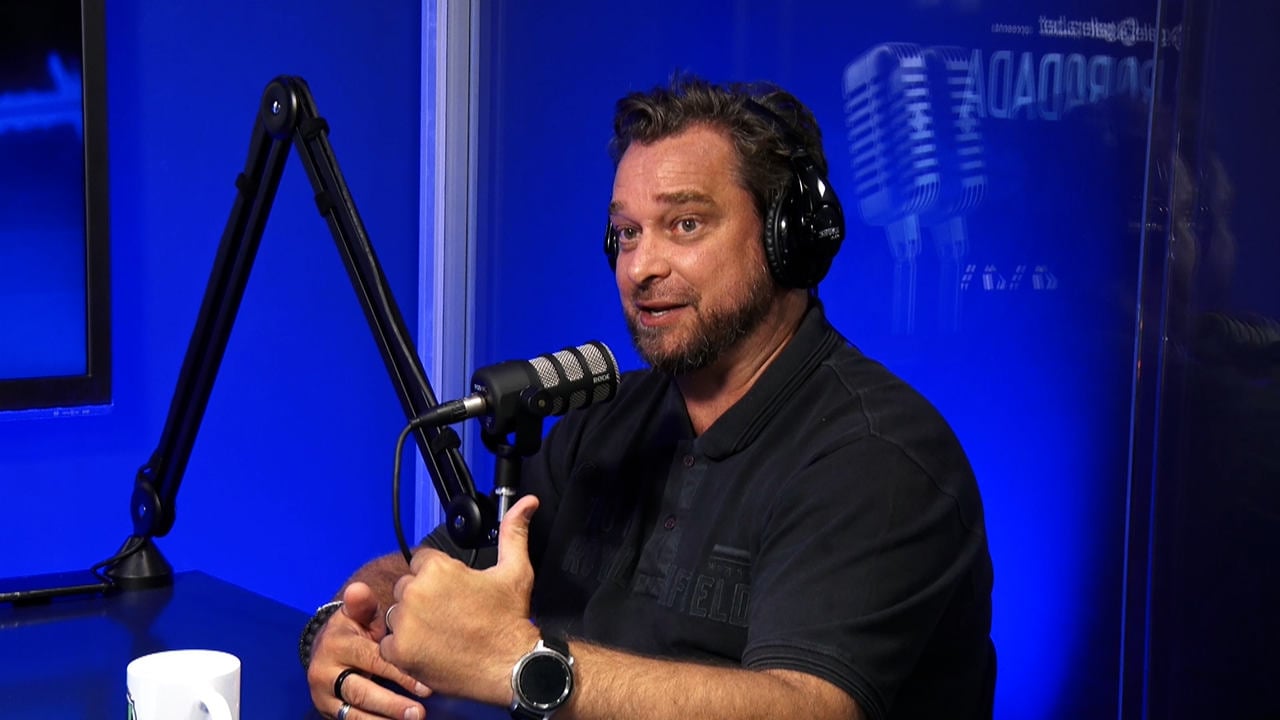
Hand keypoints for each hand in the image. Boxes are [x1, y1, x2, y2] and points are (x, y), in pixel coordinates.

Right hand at [307, 581, 431, 719]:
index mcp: (337, 644)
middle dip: (392, 704)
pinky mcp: (327, 711)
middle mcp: (325, 671)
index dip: (399, 674)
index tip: (426, 687)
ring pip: (353, 712)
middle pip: (361, 691)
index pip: (371, 660)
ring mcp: (324, 695)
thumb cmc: (355, 628)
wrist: (326, 648)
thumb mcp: (358, 614)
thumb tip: (358, 589)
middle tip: (420, 712)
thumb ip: (363, 604)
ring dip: (384, 719)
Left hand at [380, 495, 542, 706]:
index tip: (455, 594)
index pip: (421, 563)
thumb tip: (527, 502)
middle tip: (451, 616)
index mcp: (437, 568)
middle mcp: (415, 592)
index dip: (439, 578)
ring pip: (397, 615)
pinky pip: (389, 645)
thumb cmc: (511, 619)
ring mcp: (405, 623)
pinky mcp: (399, 652)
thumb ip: (514, 531)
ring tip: (441, 634)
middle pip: (407, 588)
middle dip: (423, 600)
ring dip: (412, 623)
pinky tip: (430, 651)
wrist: (512, 666)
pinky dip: (405, 650)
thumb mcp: (515, 570)